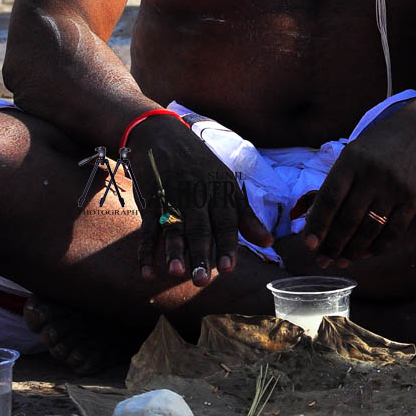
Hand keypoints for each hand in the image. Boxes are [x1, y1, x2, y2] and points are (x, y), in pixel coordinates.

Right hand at [127, 116, 271, 286]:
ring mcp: (172, 197)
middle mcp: (196, 194)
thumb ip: (244, 215)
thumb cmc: (200, 165)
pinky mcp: (151, 200)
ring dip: (174, 251)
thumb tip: (269, 242)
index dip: (227, 245)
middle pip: (199, 227)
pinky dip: (146, 250)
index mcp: (219, 191)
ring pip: (174, 227)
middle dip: (200, 253)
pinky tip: (148, 272)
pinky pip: (148, 227)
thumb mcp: (225, 184)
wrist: (162, 134)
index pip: (225, 221)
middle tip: (200, 281)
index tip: (228, 269)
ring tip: (176, 273)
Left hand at [302, 106, 415, 264]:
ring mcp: (395, 186)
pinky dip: (378, 246)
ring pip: (370, 229)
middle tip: (323, 260)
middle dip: (333, 244)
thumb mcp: (355, 153)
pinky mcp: (415, 198)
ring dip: (354, 250)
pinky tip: (367, 252)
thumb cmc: (379, 146)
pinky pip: (394, 231)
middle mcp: (373, 173)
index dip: (317, 224)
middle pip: (349, 218)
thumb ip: (338, 183)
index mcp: (352, 159)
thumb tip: (315, 220)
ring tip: (343, 260)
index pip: (330, 198)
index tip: (308, 245)